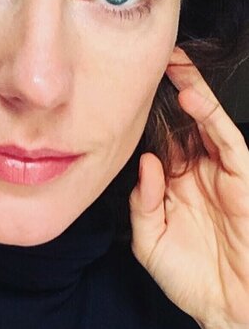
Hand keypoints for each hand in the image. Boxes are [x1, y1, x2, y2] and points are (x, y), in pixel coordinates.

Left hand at [129, 47, 248, 328]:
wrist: (226, 307)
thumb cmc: (188, 277)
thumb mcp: (150, 239)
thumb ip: (143, 201)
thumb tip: (146, 162)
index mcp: (173, 184)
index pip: (161, 140)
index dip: (148, 117)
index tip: (129, 91)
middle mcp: (196, 173)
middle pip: (184, 124)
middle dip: (171, 92)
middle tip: (156, 62)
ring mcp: (220, 174)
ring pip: (207, 124)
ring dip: (193, 92)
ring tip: (174, 65)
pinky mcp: (243, 179)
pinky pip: (228, 143)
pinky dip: (211, 119)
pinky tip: (192, 98)